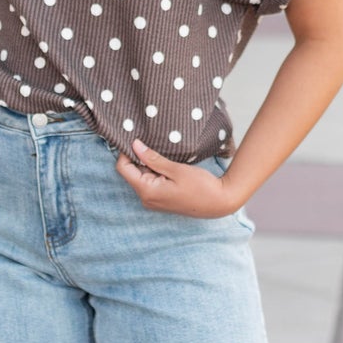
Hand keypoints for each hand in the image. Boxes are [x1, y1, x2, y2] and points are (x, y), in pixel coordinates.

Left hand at [115, 138, 239, 216]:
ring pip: (142, 177)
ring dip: (149, 165)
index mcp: (147, 191)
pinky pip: (151, 183)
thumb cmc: (201, 187)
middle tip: (153, 144)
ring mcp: (153, 201)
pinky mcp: (161, 200)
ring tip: (163, 154)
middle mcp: (146, 199)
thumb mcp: (176, 169)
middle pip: (132, 173)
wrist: (219, 202)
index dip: (126, 153)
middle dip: (139, 158)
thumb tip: (135, 145)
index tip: (137, 140)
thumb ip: (153, 159)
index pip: (123, 169)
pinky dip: (155, 172)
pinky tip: (167, 165)